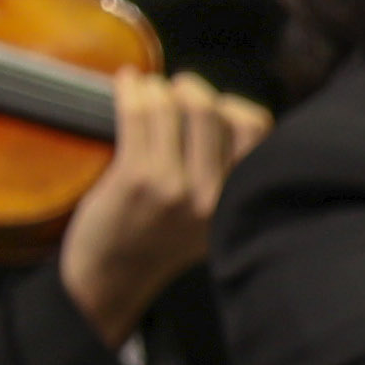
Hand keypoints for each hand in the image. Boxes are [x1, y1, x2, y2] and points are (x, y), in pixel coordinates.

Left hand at [52, 71, 259, 335]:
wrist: (110, 280)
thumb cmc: (157, 242)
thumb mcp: (210, 217)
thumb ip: (225, 175)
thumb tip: (222, 111)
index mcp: (234, 199)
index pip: (254, 128)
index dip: (231, 106)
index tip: (211, 108)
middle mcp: (211, 193)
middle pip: (212, 109)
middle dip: (189, 87)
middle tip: (173, 90)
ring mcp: (174, 186)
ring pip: (174, 105)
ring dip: (155, 87)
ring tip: (145, 90)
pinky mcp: (136, 179)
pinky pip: (138, 113)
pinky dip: (130, 90)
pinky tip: (126, 84)